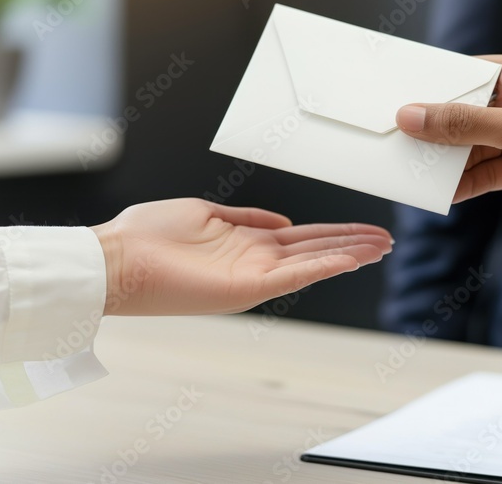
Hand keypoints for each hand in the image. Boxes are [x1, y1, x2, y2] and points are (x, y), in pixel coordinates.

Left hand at [91, 199, 391, 315]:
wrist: (115, 258)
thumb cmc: (148, 235)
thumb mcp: (205, 213)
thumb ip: (246, 219)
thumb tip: (282, 221)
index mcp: (246, 243)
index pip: (302, 238)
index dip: (335, 233)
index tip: (364, 230)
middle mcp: (254, 262)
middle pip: (315, 250)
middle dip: (352, 244)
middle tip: (386, 240)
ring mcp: (252, 277)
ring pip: (312, 263)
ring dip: (348, 254)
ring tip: (381, 247)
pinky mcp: (244, 289)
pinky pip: (293, 275)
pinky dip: (324, 267)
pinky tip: (350, 259)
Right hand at [395, 55, 501, 224]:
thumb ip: (464, 124)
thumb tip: (413, 116)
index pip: (471, 75)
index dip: (437, 87)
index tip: (403, 98)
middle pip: (468, 113)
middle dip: (438, 129)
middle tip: (401, 138)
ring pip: (475, 146)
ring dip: (449, 159)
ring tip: (415, 169)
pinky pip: (487, 172)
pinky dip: (466, 182)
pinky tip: (444, 192)